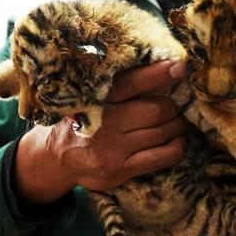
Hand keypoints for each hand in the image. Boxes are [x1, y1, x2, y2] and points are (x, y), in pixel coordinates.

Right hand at [14, 60, 188, 202]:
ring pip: (162, 132)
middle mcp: (104, 122)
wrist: (55, 156)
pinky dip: (177, 147)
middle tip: (179, 102)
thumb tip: (158, 66)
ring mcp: (113, 148)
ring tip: (180, 119)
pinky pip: (161, 157)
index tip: (180, 67)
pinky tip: (179, 140)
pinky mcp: (120, 169)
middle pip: (156, 110)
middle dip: (174, 105)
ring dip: (178, 125)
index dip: (157, 74)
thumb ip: (116, 84)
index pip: (131, 82)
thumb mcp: (88, 95)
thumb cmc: (81, 118)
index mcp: (96, 97)